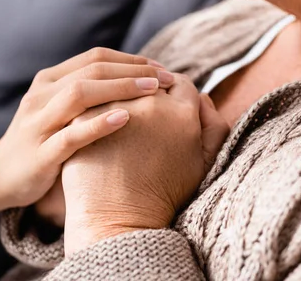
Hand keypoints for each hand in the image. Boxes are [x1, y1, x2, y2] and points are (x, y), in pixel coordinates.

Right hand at [0, 48, 173, 208]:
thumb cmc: (42, 140)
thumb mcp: (60, 110)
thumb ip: (88, 93)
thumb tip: (136, 79)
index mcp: (48, 80)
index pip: (95, 58)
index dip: (131, 59)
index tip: (161, 67)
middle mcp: (41, 95)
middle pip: (92, 71)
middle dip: (133, 71)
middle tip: (167, 78)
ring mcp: (38, 123)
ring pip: (80, 94)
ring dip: (121, 89)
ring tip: (154, 91)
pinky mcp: (40, 153)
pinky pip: (71, 134)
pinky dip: (99, 124)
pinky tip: (126, 118)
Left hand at [61, 76, 229, 254]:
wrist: (118, 220)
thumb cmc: (163, 195)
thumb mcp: (204, 164)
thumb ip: (215, 125)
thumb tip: (204, 97)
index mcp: (182, 112)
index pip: (181, 82)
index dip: (174, 92)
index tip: (166, 104)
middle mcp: (151, 103)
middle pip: (150, 80)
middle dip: (149, 89)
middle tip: (143, 111)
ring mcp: (115, 107)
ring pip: (119, 85)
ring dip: (121, 94)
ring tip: (118, 119)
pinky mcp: (86, 115)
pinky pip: (94, 98)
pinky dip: (97, 107)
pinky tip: (98, 125)